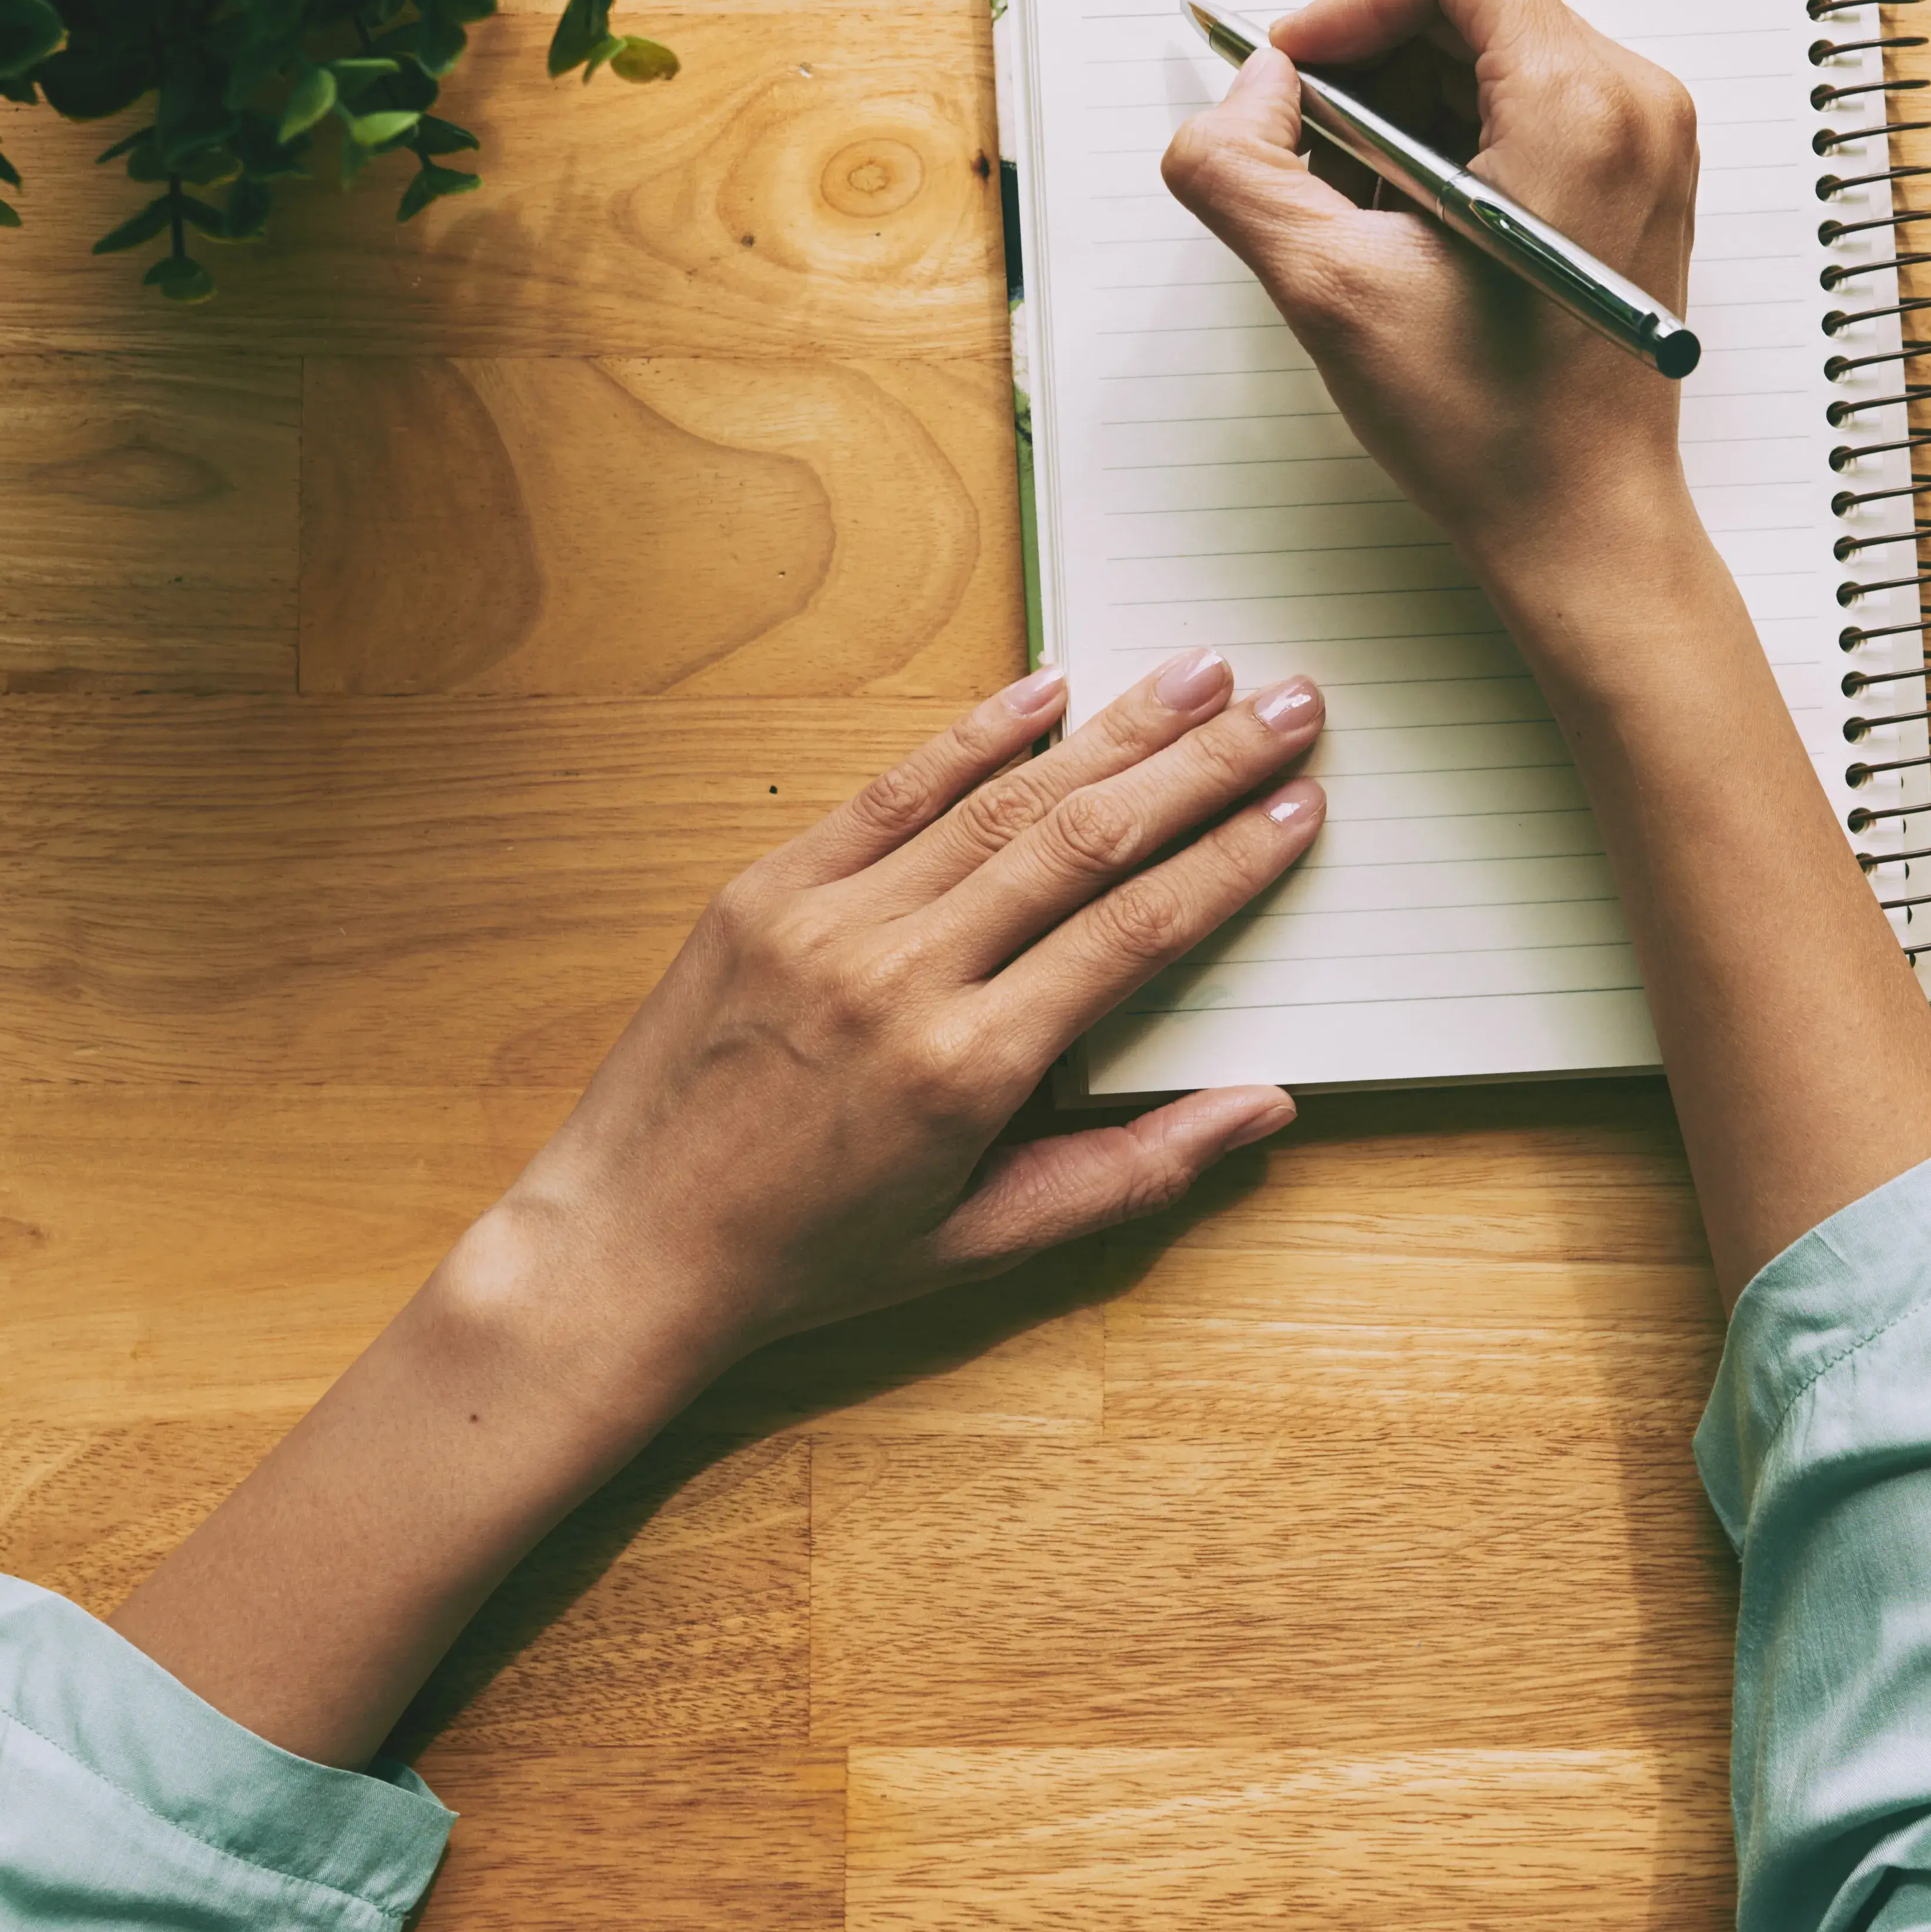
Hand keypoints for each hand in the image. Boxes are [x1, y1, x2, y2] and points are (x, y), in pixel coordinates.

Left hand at [459, 650, 1326, 1391]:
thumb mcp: (987, 1244)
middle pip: (1086, 841)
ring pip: (999, 800)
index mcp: (969, 1071)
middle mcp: (902, 977)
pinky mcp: (765, 890)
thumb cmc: (812, 1259)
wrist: (628, 1247)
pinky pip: (888, 793)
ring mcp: (827, 921)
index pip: (1136, 934)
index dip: (1232, 862)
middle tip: (1289, 703)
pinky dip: (972, 735)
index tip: (1301, 806)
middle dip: (1202, 765)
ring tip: (1201, 672)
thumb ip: (1134, 1173)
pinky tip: (1048, 686)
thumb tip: (1266, 1111)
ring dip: (1113, 729)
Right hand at [1160, 0, 1704, 586]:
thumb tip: (1252, 90)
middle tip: (1318, 167)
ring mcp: (1643, 136)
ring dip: (1399, 112)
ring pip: (1486, 51)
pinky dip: (1445, 145)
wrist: (1586, 526)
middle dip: (1369, 67)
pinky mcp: (1632, 174)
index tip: (1302, 83)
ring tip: (1364, 215)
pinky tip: (1410, 230)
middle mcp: (1632, 99)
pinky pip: (1520, 104)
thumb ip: (1242, 167)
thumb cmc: (1492, 433)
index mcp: (1578, 103)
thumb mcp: (1326, 291)